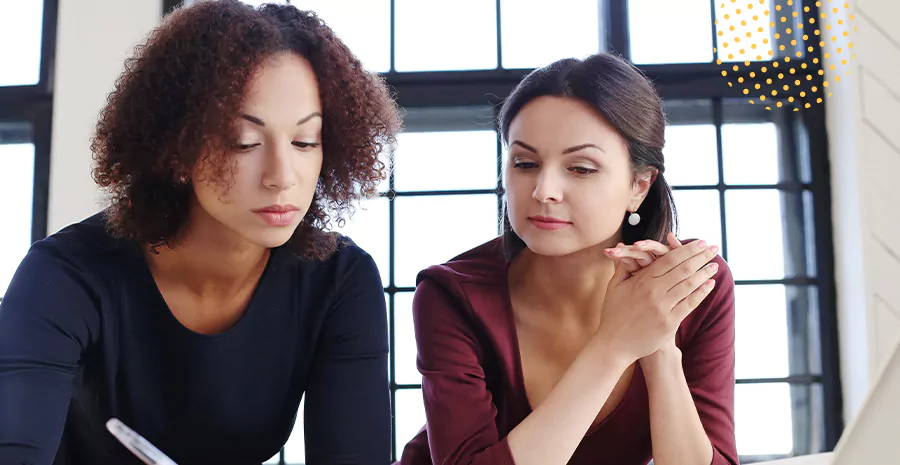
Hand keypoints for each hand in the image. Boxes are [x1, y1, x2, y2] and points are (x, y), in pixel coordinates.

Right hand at [592, 238, 719, 363]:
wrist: (613, 344)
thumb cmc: (613, 315)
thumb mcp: (614, 287)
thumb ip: (622, 266)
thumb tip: (621, 245)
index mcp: (641, 280)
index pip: (670, 259)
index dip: (687, 250)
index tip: (700, 243)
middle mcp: (653, 292)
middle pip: (683, 269)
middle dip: (701, 257)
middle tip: (714, 249)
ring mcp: (662, 307)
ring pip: (689, 285)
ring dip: (704, 273)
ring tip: (715, 266)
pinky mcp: (669, 323)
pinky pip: (690, 304)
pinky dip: (701, 293)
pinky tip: (709, 285)